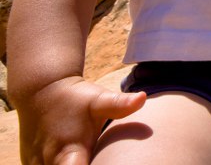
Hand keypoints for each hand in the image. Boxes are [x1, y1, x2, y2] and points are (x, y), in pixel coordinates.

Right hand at [16, 76, 145, 164]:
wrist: (41, 91)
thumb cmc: (75, 98)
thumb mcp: (98, 100)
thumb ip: (119, 105)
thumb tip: (142, 98)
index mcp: (68, 152)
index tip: (101, 163)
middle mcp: (48, 163)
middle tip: (100, 158)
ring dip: (73, 164)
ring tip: (87, 155)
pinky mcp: (30, 164)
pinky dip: (59, 164)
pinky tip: (76, 156)